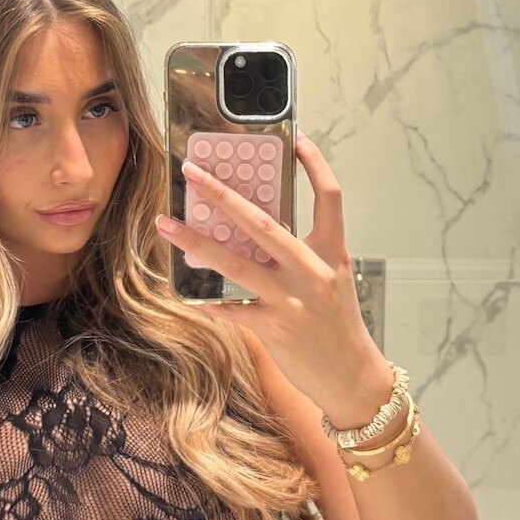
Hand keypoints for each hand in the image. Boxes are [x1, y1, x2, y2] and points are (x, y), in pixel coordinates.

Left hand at [158, 131, 391, 424]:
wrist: (353, 379)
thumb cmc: (338, 327)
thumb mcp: (330, 282)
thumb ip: (300, 256)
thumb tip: (253, 231)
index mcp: (331, 254)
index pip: (330, 197)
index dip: (315, 165)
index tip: (297, 140)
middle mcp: (313, 272)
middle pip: (263, 222)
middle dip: (223, 195)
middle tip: (193, 173)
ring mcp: (292, 301)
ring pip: (236, 263)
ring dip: (195, 243)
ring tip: (166, 225)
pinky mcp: (274, 329)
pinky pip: (230, 309)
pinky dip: (209, 301)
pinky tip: (189, 293)